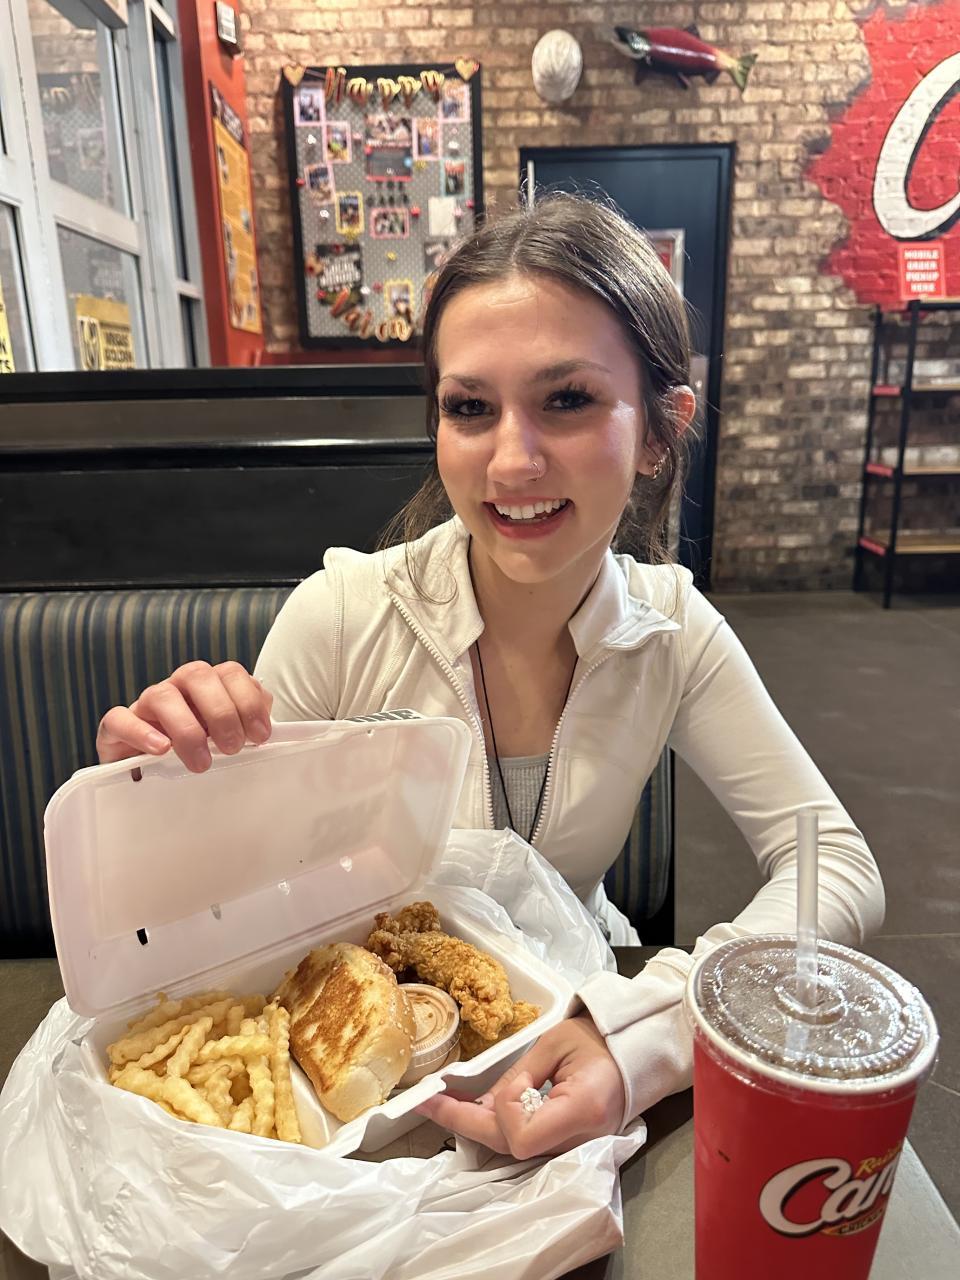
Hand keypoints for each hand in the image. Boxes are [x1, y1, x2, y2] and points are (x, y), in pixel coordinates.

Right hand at [96, 660, 272, 771]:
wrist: (150, 777)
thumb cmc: (199, 754)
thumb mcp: (228, 740)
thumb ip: (248, 727)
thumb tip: (268, 730)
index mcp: (208, 685)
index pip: (230, 672)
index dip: (248, 701)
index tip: (260, 736)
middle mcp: (178, 688)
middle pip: (198, 676)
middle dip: (222, 712)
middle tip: (232, 748)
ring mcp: (146, 704)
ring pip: (162, 695)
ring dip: (186, 728)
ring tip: (201, 761)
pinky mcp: (116, 728)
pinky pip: (119, 718)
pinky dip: (140, 732)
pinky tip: (160, 750)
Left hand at [415, 1014, 624, 1158]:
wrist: (633, 1052)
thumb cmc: (598, 1039)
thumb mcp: (555, 1043)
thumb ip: (517, 1075)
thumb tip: (480, 1105)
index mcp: (580, 1110)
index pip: (521, 1137)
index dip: (505, 1111)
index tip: (519, 1079)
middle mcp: (577, 1140)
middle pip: (509, 1147)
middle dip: (464, 1122)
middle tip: (426, 1101)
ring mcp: (574, 1149)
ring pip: (513, 1149)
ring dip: (475, 1126)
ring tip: (441, 1103)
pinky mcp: (568, 1146)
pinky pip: (526, 1144)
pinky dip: (497, 1127)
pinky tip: (473, 1111)